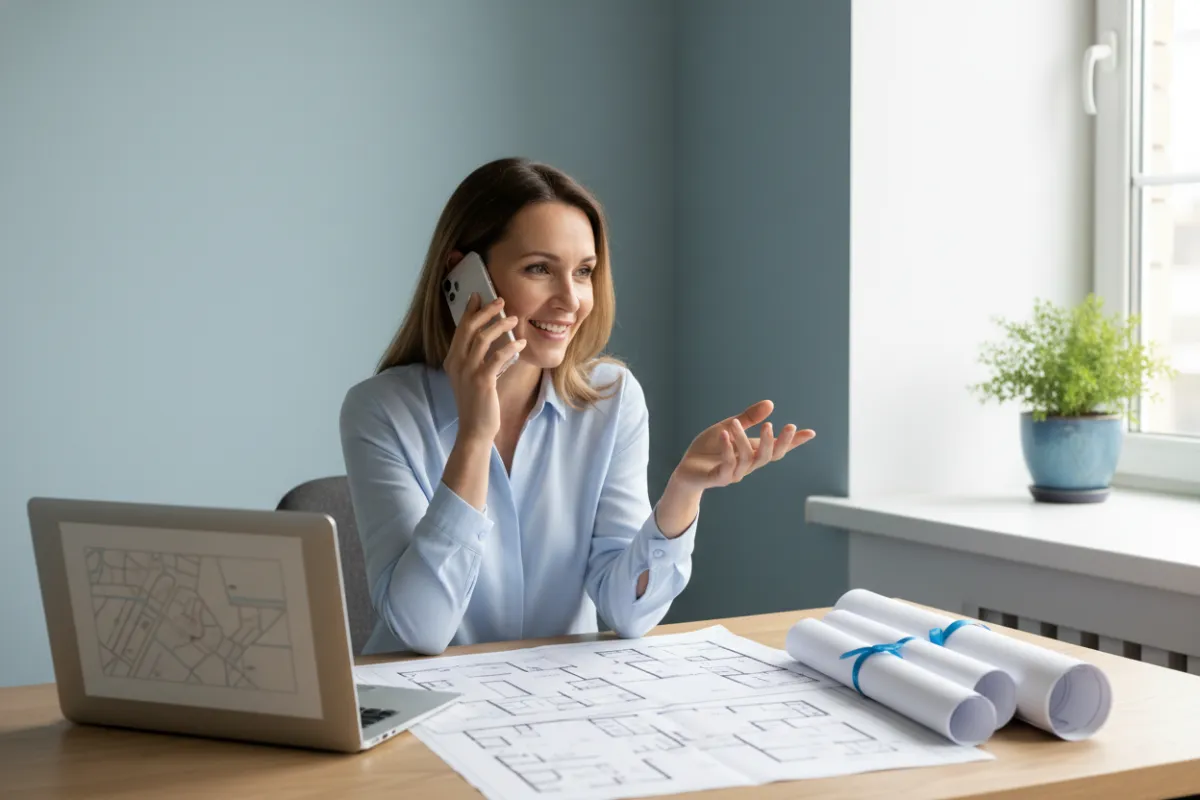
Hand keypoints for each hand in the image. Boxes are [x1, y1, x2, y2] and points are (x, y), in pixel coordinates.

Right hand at [443, 293, 525, 442]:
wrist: (475, 429)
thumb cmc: (477, 403)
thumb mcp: (471, 377)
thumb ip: (476, 359)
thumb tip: (493, 340)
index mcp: (452, 360)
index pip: (460, 329)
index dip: (469, 311)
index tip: (478, 296)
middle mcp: (456, 363)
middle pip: (469, 328)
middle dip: (485, 311)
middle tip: (500, 300)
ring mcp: (468, 372)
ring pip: (482, 339)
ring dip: (500, 325)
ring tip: (515, 319)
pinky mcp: (482, 381)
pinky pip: (497, 357)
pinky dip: (510, 347)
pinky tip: (521, 343)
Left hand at [671, 400, 814, 491]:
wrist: (686, 470)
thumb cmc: (708, 449)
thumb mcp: (729, 428)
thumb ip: (748, 418)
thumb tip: (771, 404)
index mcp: (752, 453)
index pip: (777, 448)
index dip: (793, 442)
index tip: (811, 432)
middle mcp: (747, 465)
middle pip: (768, 457)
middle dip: (775, 443)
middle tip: (778, 425)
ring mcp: (733, 473)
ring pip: (747, 459)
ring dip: (743, 440)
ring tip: (735, 424)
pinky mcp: (718, 478)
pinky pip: (726, 465)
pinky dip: (726, 449)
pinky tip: (725, 434)